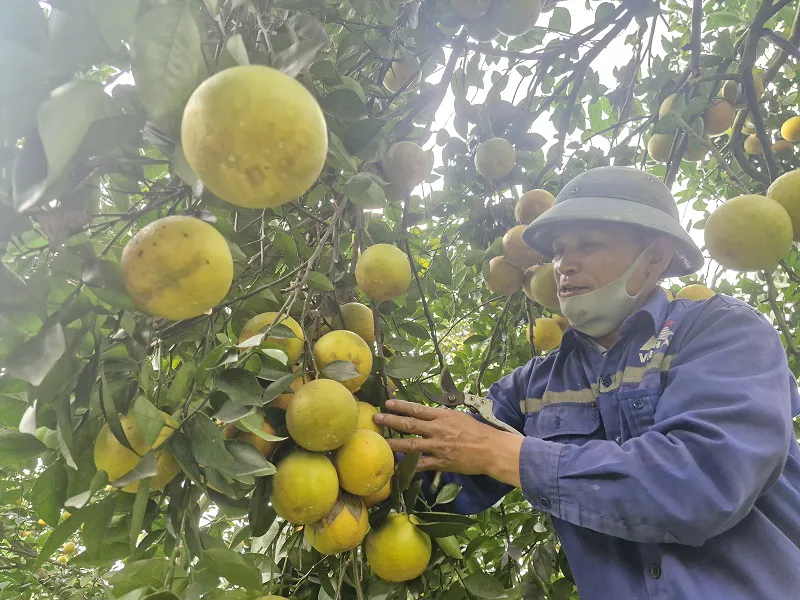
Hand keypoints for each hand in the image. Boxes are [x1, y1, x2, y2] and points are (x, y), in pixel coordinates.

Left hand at [374, 399, 522, 486]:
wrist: (491, 449)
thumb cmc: (478, 431)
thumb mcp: (459, 417)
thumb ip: (442, 417)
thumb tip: (428, 415)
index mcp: (442, 416)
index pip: (417, 409)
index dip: (401, 406)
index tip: (387, 403)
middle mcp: (437, 430)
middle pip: (409, 424)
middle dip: (391, 421)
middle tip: (375, 418)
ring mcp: (438, 447)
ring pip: (411, 445)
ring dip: (393, 443)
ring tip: (380, 441)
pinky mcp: (441, 462)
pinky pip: (420, 465)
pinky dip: (408, 466)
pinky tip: (396, 466)